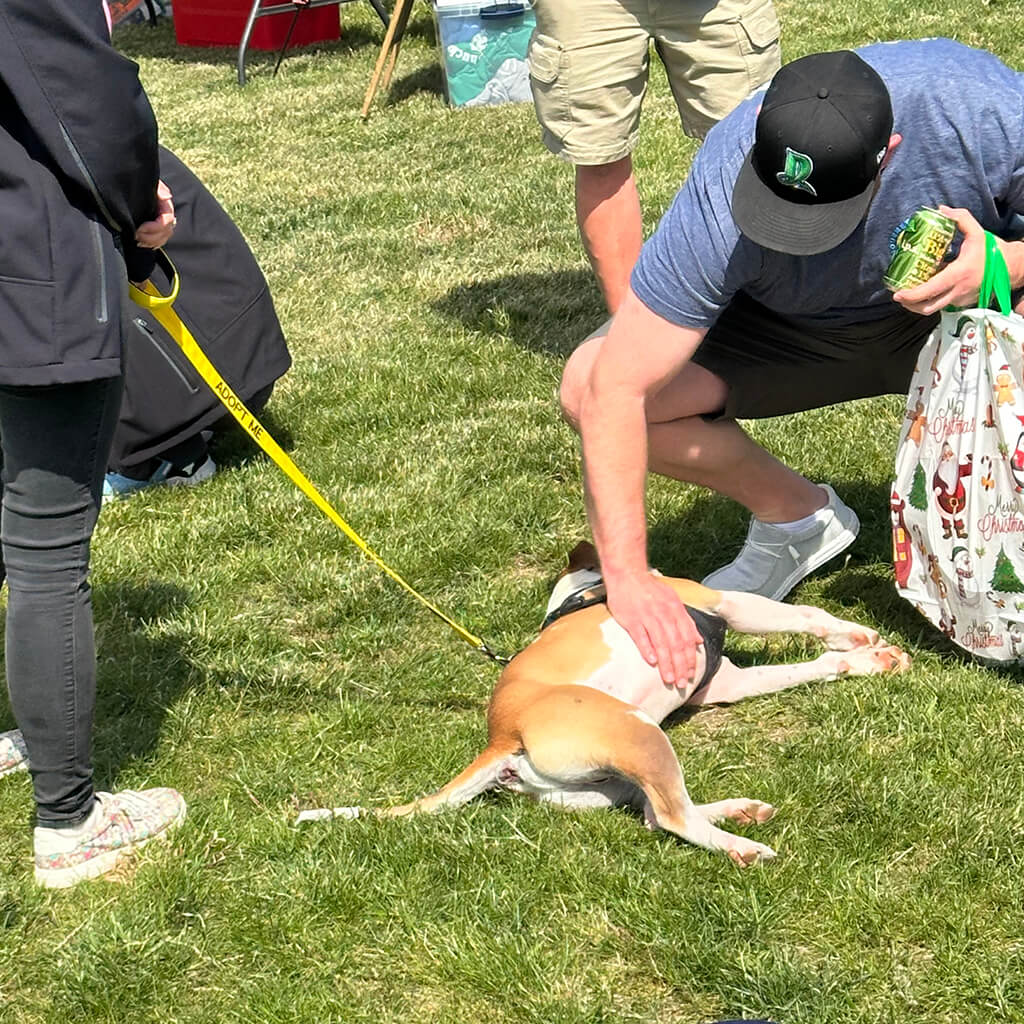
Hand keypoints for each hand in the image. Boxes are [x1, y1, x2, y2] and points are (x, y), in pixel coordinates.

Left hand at [134, 180, 174, 248]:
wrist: (133, 185)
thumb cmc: (141, 183)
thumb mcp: (151, 183)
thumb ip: (159, 189)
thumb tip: (167, 196)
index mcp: (166, 206)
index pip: (166, 221)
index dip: (154, 228)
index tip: (140, 228)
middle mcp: (166, 216)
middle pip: (165, 233)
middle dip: (151, 237)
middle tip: (136, 235)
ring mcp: (162, 224)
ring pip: (162, 238)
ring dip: (150, 242)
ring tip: (137, 239)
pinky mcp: (155, 229)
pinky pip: (158, 241)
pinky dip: (150, 244)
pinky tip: (141, 243)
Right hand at [605, 572, 700, 686]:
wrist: (627, 575)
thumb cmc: (649, 589)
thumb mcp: (673, 600)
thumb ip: (686, 620)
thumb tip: (698, 640)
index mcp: (676, 610)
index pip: (687, 638)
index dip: (690, 658)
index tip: (690, 674)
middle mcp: (664, 614)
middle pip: (676, 644)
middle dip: (680, 666)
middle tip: (681, 683)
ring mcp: (647, 616)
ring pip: (661, 643)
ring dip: (666, 663)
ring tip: (669, 679)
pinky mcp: (631, 619)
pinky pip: (641, 636)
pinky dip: (647, 649)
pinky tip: (651, 662)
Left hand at [892, 205, 992, 314]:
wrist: (1009, 268)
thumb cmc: (990, 251)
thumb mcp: (977, 232)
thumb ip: (960, 219)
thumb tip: (941, 210)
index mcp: (959, 274)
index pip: (931, 290)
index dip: (912, 295)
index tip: (898, 294)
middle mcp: (958, 291)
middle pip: (927, 307)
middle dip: (909, 304)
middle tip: (899, 295)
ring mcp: (960, 300)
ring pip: (933, 309)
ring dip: (917, 305)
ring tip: (907, 296)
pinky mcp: (961, 303)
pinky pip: (941, 305)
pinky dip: (930, 301)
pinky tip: (924, 291)